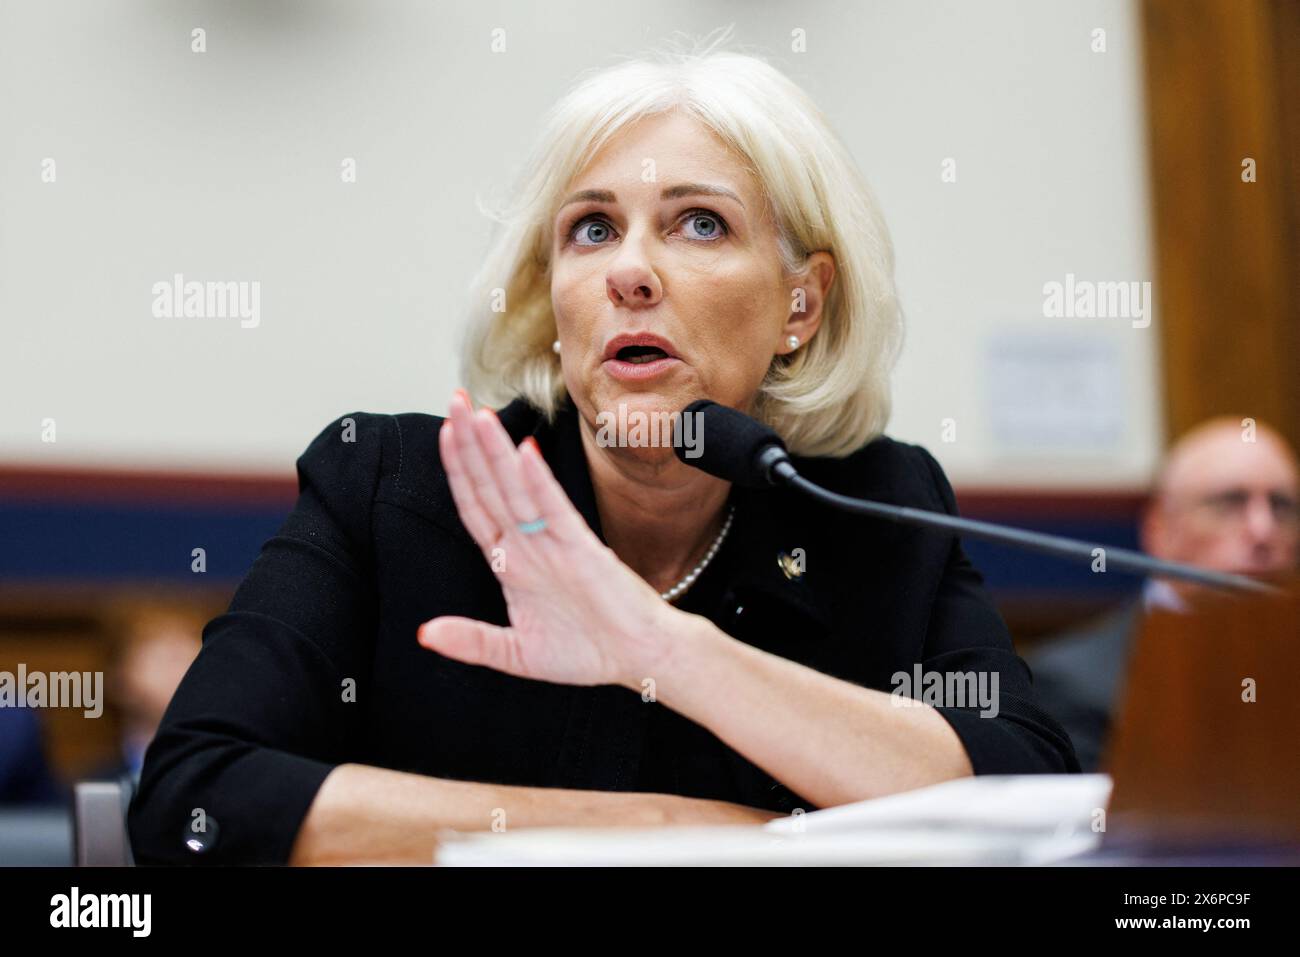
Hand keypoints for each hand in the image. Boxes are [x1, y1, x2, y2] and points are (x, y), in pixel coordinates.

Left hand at [417, 390, 678, 688]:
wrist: (639, 659)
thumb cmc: (588, 651)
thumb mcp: (516, 654)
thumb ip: (472, 641)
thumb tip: (425, 633)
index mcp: (513, 563)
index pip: (476, 507)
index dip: (458, 472)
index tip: (442, 434)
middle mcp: (530, 544)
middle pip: (491, 486)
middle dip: (469, 443)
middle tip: (454, 399)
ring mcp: (555, 542)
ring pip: (517, 488)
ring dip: (495, 451)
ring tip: (476, 414)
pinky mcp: (583, 547)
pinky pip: (555, 509)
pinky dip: (538, 481)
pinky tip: (524, 451)